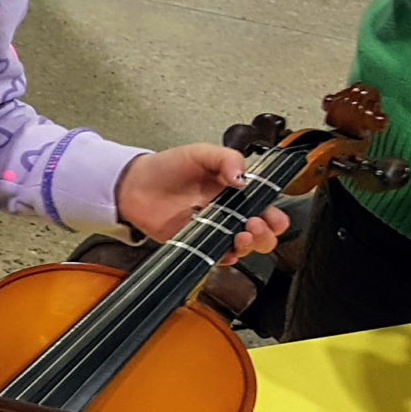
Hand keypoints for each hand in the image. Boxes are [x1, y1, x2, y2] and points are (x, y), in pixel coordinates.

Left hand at [113, 145, 288, 264]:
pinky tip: (225, 249)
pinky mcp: (196, 244)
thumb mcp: (200, 153)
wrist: (135, 185)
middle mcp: (228, 214)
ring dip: (250, 245)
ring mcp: (214, 231)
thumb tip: (244, 177)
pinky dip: (225, 257)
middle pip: (262, 234)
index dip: (275, 216)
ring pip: (244, 248)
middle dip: (267, 234)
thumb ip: (226, 159)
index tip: (271, 214)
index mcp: (236, 192)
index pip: (267, 208)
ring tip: (241, 234)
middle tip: (254, 224)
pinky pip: (217, 257)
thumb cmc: (167, 167)